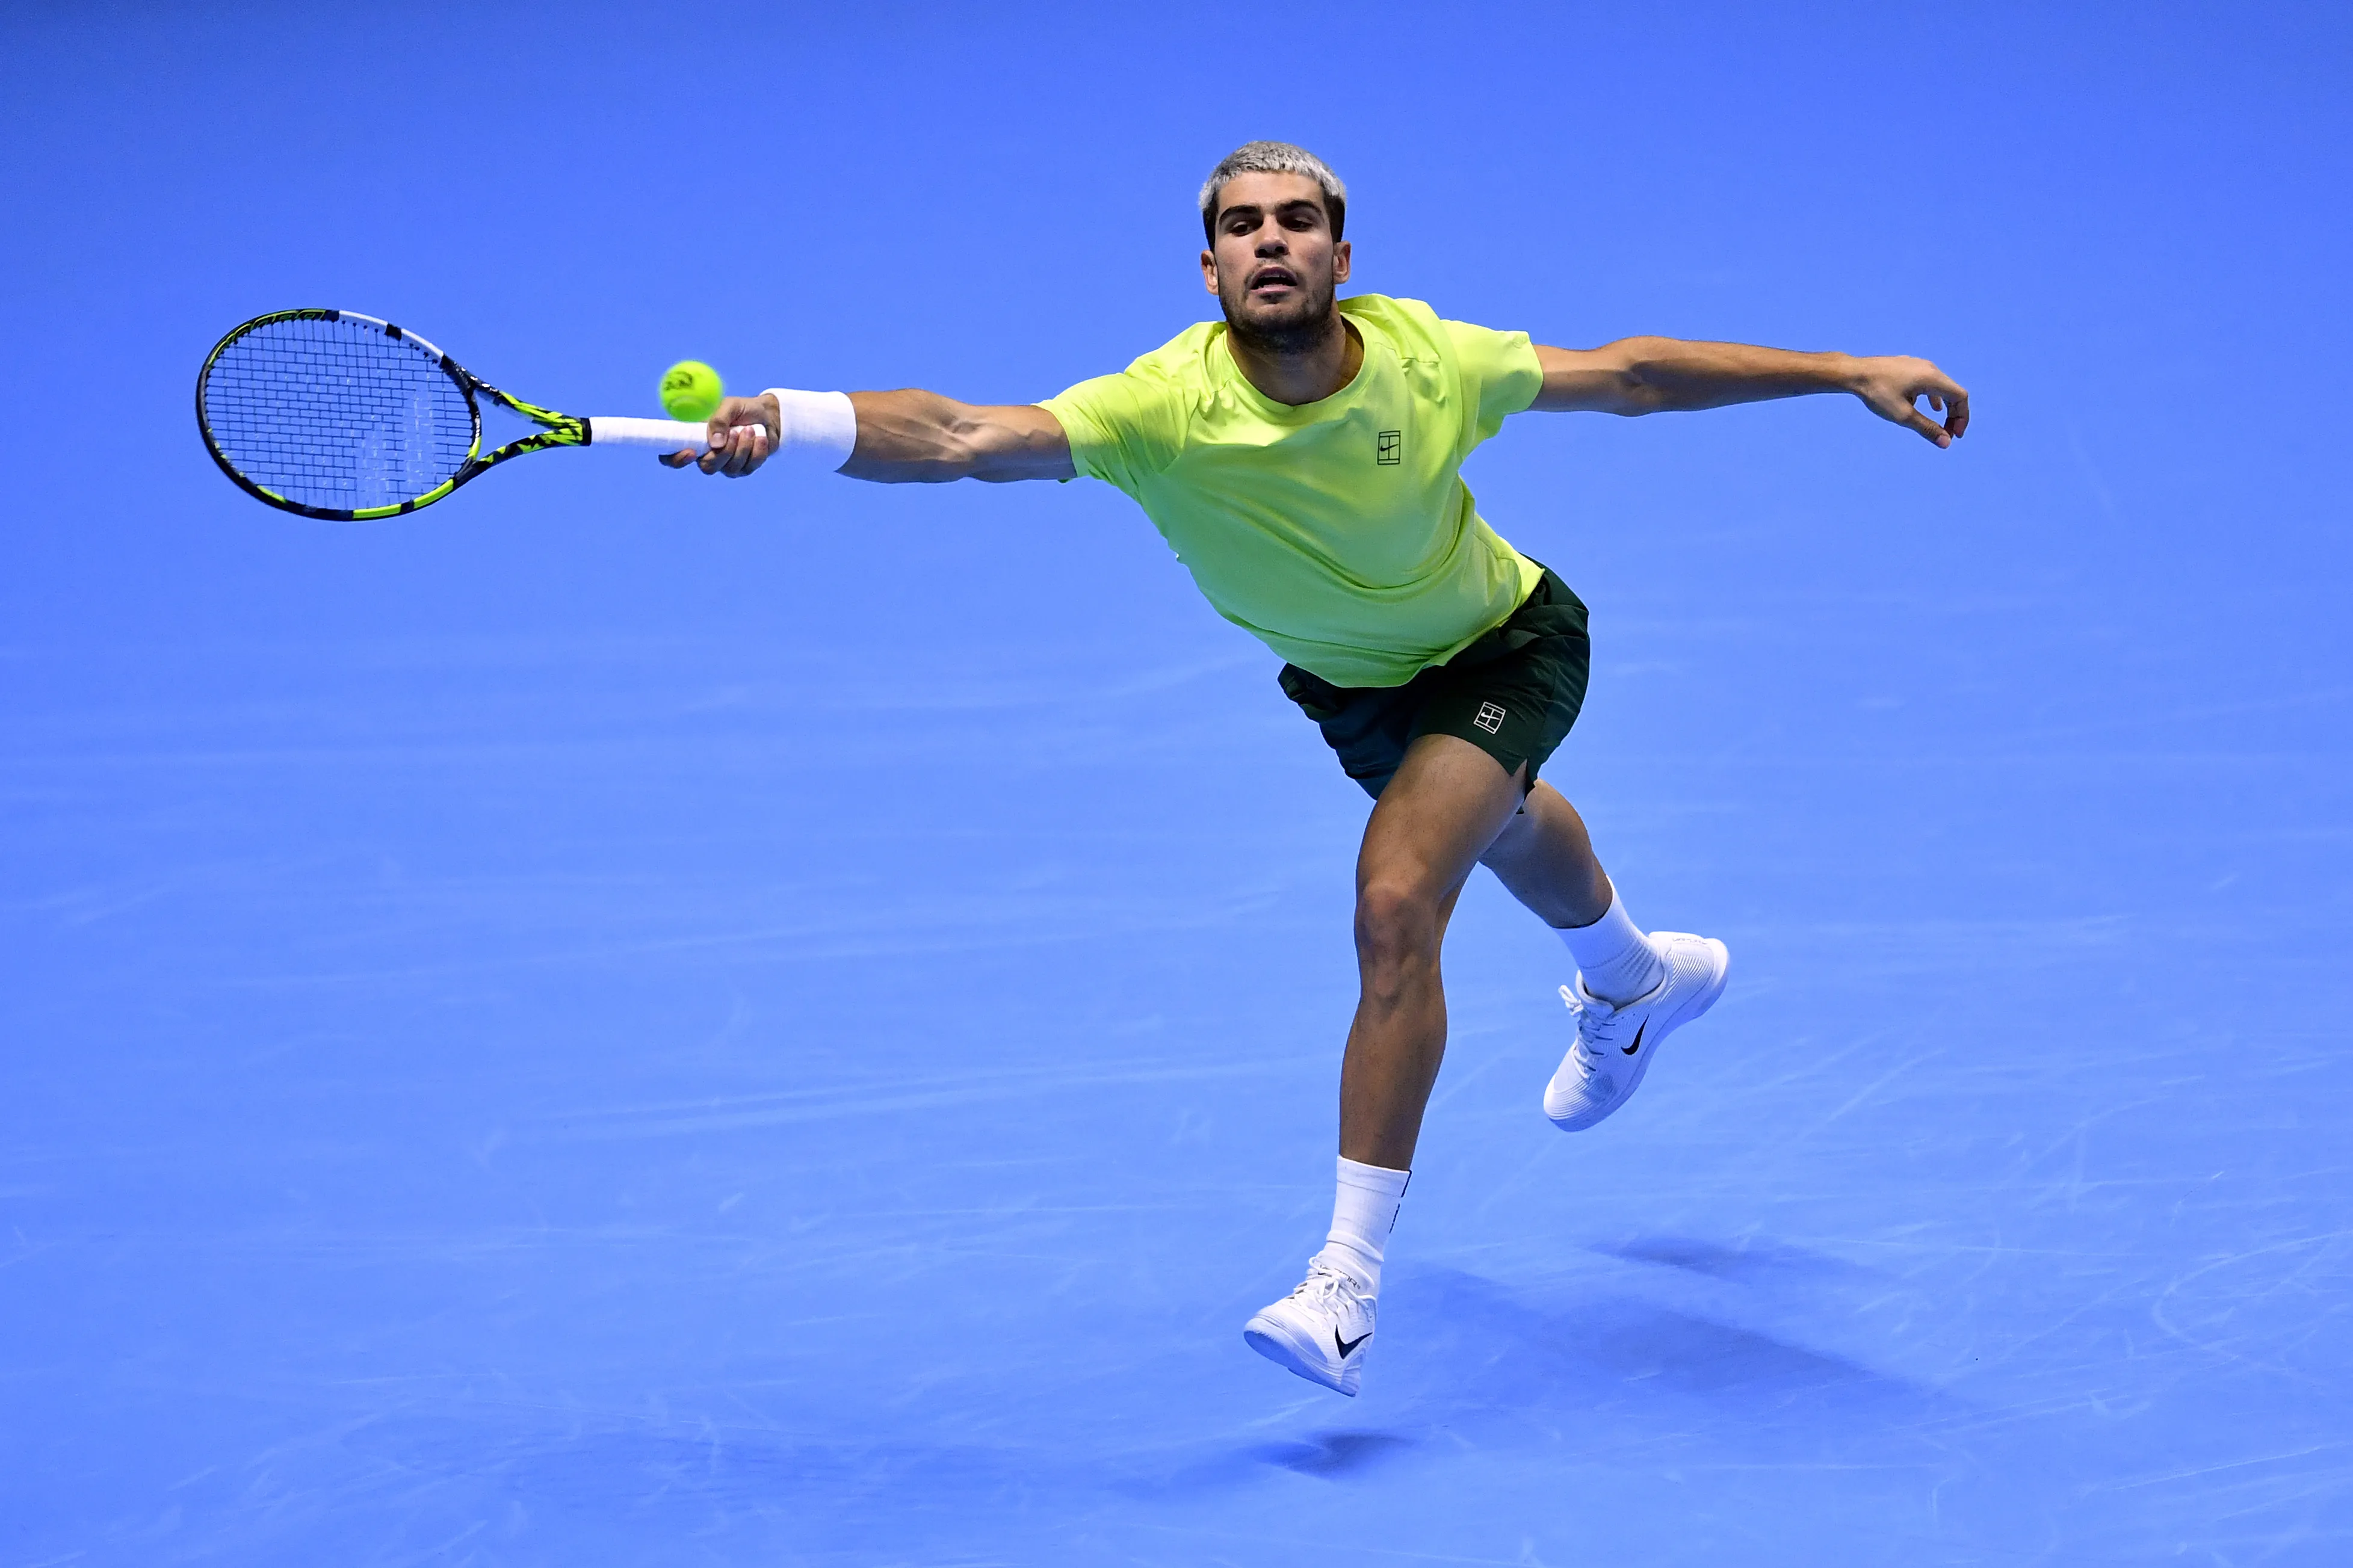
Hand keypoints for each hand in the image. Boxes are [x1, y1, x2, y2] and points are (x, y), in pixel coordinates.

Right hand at [657, 393, 779, 476]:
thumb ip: (719, 420)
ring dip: (743, 448)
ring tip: (750, 429)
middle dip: (724, 452)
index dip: (675, 459)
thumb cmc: (745, 409)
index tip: (690, 452)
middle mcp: (708, 454)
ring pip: (729, 469)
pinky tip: (760, 438)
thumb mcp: (731, 406)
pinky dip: (757, 452)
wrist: (770, 415)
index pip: (672, 456)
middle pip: (707, 467)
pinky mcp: (745, 469)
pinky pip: (748, 468)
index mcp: (696, 438)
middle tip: (735, 432)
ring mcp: (726, 465)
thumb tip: (715, 444)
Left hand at [1848, 356, 1969, 447]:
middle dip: (1953, 414)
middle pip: (1952, 392)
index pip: (1960, 397)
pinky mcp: (1907, 366)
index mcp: (1932, 377)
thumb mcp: (1903, 415)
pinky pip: (1927, 382)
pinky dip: (1930, 397)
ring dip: (1943, 406)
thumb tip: (1946, 443)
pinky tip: (1924, 407)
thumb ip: (1927, 428)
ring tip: (1940, 424)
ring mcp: (1918, 365)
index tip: (1955, 435)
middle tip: (1947, 434)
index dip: (1962, 417)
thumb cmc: (1877, 393)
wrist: (1853, 373)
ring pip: (1939, 387)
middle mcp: (1929, 368)